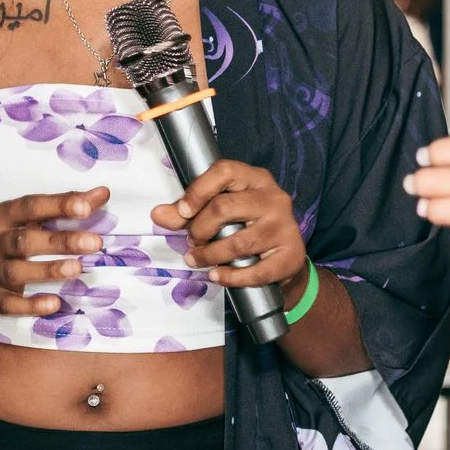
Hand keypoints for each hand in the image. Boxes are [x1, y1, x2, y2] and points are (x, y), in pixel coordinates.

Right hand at [0, 187, 110, 329]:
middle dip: (59, 241)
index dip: (58, 205)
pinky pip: (9, 304)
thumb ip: (61, 207)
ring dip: (47, 270)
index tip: (87, 205)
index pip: (31, 207)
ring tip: (78, 268)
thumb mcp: (20, 218)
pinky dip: (30, 305)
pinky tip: (54, 304)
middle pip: (25, 240)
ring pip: (16, 272)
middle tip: (95, 242)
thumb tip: (102, 193)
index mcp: (3, 217)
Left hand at [155, 161, 307, 289]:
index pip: (224, 172)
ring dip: (209, 256)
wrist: (285, 257)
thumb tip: (158, 214)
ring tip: (197, 260)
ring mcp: (285, 226)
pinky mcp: (291, 255)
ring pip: (238, 242)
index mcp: (255, 179)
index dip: (198, 191)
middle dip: (199, 229)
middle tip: (193, 242)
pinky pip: (256, 271)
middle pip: (225, 207)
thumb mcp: (220, 212)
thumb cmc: (248, 226)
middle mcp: (274, 198)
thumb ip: (188, 212)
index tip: (182, 212)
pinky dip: (230, 277)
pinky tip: (217, 276)